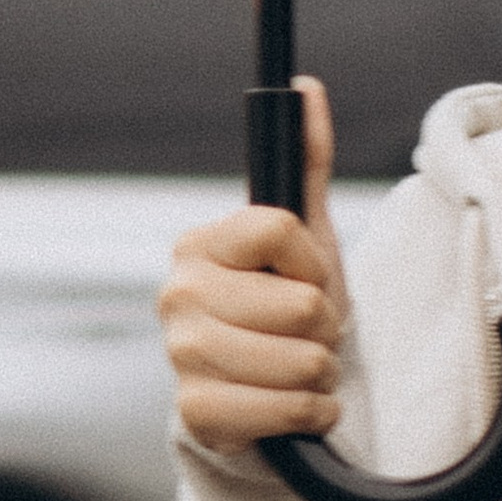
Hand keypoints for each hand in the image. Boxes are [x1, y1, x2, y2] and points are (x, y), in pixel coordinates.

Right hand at [158, 76, 346, 453]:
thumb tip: (306, 87)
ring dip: (319, 373)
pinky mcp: (197, 413)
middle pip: (302, 303)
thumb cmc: (282, 311)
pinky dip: (309, 412)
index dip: (312, 259)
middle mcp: (178, 295)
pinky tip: (291, 406)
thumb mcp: (303, 237)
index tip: (304, 277)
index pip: (280, 229)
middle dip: (323, 327)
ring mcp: (182, 355)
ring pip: (301, 360)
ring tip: (296, 369)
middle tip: (302, 334)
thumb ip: (305, 159)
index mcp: (199, 245)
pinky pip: (288, 410)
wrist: (261, 398)